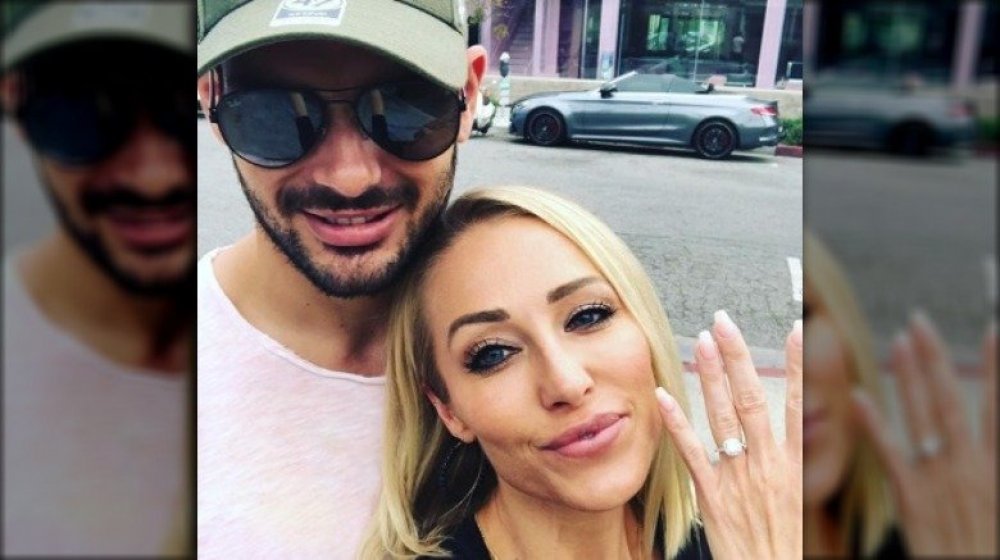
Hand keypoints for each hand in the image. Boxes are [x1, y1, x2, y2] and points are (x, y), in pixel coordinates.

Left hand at [656, 311, 802, 559]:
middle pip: (752, 400)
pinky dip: (677, 423)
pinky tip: (663, 396)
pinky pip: (692, 452)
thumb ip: (786, 463)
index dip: (796, 366)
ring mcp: (738, 478)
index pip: (797, 404)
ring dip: (712, 376)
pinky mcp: (712, 496)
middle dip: (738, 357)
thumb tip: (787, 430)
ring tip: (702, 340)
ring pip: (723, 417)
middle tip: (724, 321)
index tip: (794, 329)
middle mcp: (766, 465)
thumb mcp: (795, 500)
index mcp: (791, 465)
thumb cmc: (781, 544)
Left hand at [852, 312, 996, 555]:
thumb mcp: (999, 501)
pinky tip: (859, 396)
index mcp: (996, 468)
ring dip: (908, 376)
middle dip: (936, 358)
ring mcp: (939, 480)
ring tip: (897, 339)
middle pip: (951, 401)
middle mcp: (969, 466)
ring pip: (921, 416)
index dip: (996, 369)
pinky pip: (890, 455)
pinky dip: (875, 424)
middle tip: (919, 319)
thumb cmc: (989, 547)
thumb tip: (993, 436)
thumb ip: (993, 461)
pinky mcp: (912, 499)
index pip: (998, 408)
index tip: (992, 331)